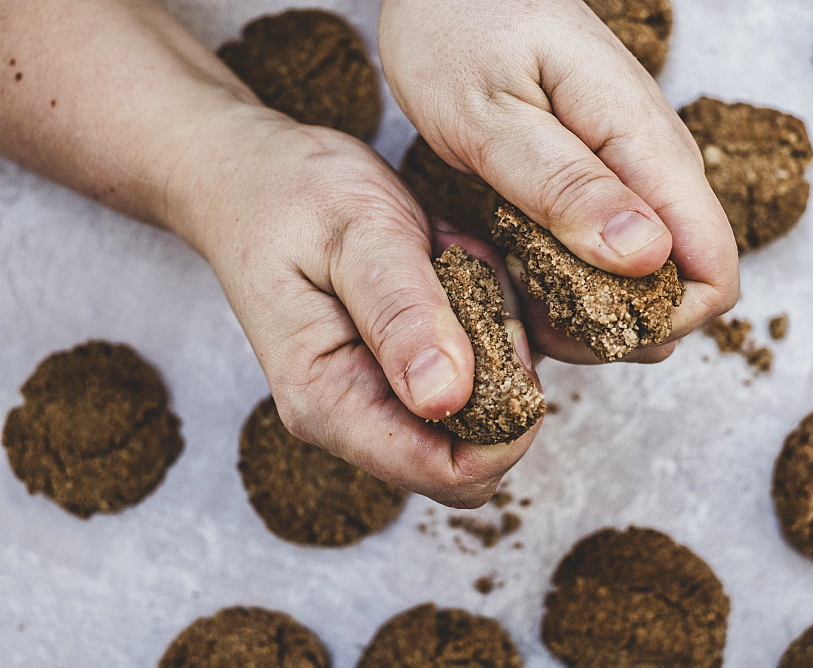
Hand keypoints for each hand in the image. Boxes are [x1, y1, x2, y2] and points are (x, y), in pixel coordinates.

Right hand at [173, 111, 539, 507]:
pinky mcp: (403, 372)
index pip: (448, 474)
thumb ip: (402, 315)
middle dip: (506, 371)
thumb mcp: (357, 235)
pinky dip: (486, 315)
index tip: (516, 345)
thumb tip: (446, 397)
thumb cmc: (294, 197)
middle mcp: (357, 417)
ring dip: (495, 331)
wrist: (254, 178)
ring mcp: (381, 397)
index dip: (509, 429)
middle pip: (479, 449)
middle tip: (474, 279)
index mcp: (331, 402)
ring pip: (488, 403)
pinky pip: (479, 365)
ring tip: (449, 257)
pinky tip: (449, 262)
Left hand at [380, 0, 739, 362]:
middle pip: (685, 284)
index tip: (587, 330)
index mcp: (643, 147)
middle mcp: (653, 164)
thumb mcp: (493, 117)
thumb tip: (649, 257)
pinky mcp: (602, 176)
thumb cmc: (458, 30)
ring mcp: (631, 170)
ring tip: (521, 290)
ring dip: (593, 308)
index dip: (665, 323)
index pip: (713, 268)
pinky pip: (612, 249)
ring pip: (647, 274)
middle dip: (623, 326)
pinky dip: (572, 278)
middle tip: (538, 314)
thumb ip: (567, 186)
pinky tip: (519, 268)